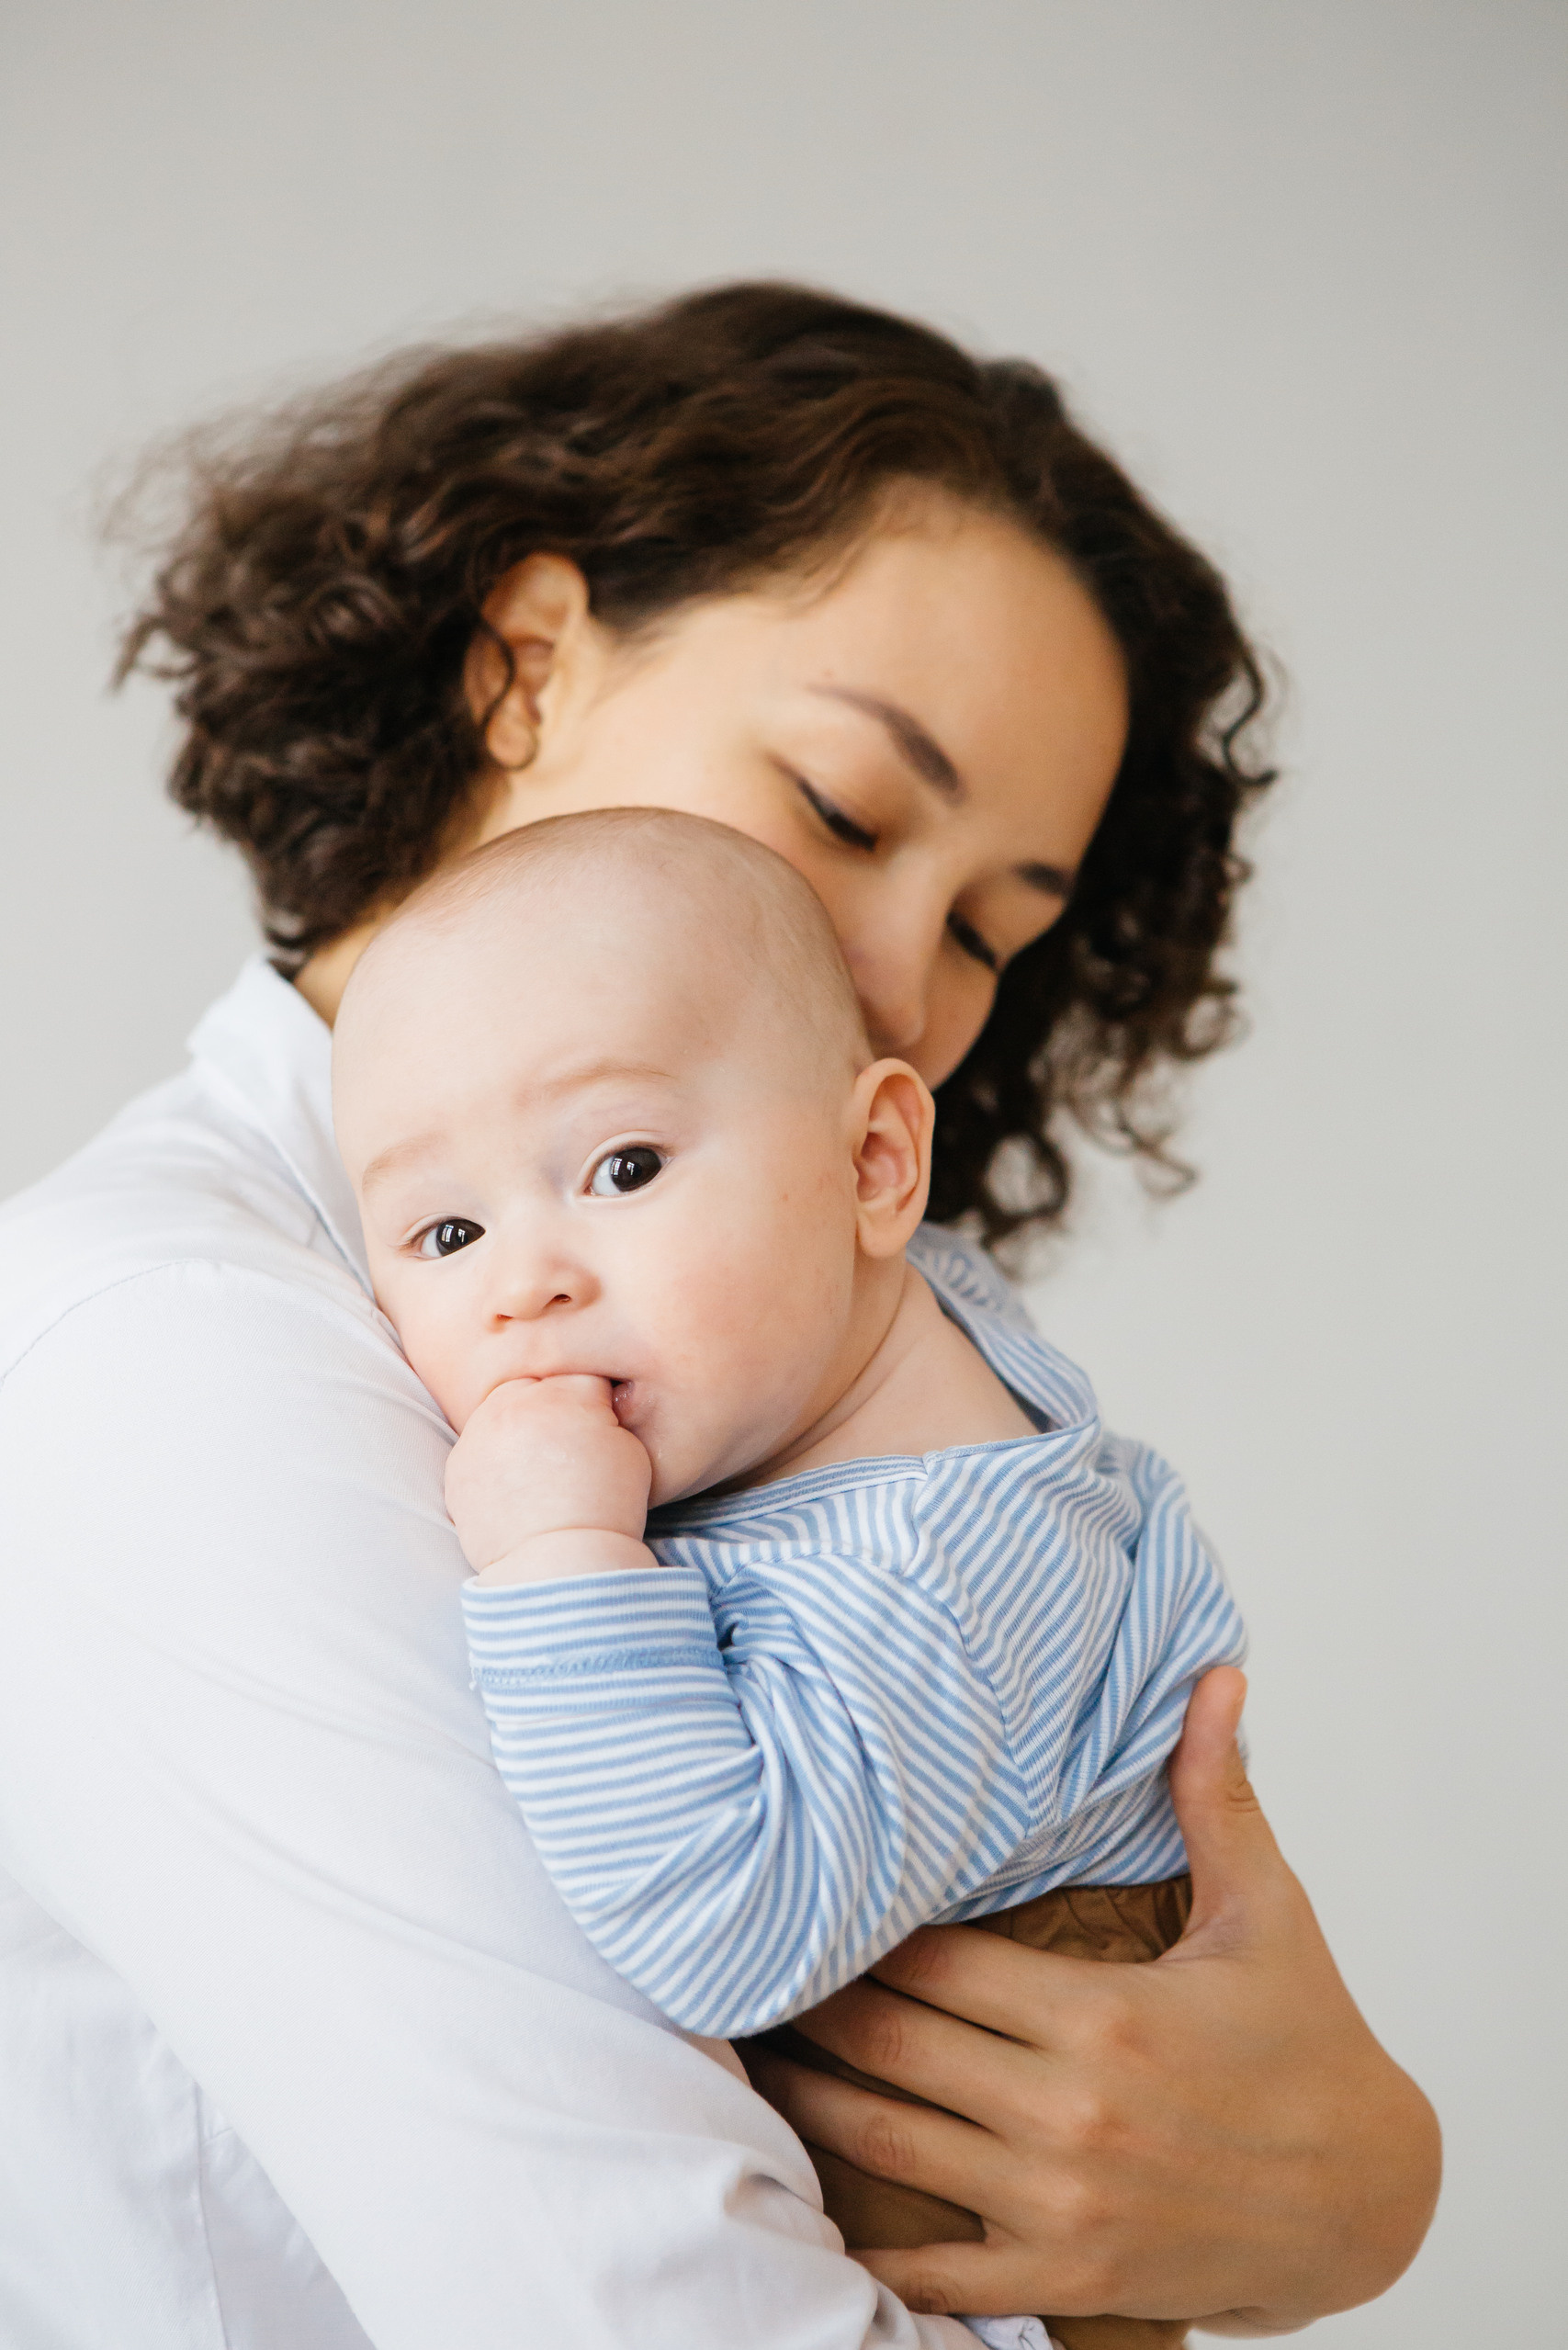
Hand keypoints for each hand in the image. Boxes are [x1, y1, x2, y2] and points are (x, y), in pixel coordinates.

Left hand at [444, 1375, 653, 1581]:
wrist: (558, 1564)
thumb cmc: (606, 1509)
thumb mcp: (628, 1448)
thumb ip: (604, 1411)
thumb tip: (588, 1405)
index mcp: (564, 1390)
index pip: (580, 1372)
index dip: (594, 1399)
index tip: (601, 1424)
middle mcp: (514, 1401)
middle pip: (533, 1384)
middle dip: (549, 1406)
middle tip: (567, 1446)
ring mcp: (478, 1432)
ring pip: (499, 1413)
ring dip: (517, 1430)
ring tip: (540, 1470)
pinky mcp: (456, 1465)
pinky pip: (477, 1449)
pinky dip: (493, 1461)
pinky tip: (516, 1487)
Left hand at [747, 1669, 1440, 2333]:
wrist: (1367, 2202)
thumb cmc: (1310, 2044)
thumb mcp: (1267, 1911)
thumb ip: (1216, 1795)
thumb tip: (1217, 1675)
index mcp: (1104, 2015)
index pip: (937, 1958)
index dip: (862, 1926)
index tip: (802, 1892)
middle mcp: (1070, 2111)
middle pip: (891, 2042)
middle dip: (811, 2004)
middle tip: (742, 1967)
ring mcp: (1060, 2202)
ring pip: (888, 2143)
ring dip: (807, 2102)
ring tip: (747, 2057)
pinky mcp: (1065, 2273)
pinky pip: (939, 2271)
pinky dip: (869, 2245)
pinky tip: (809, 2204)